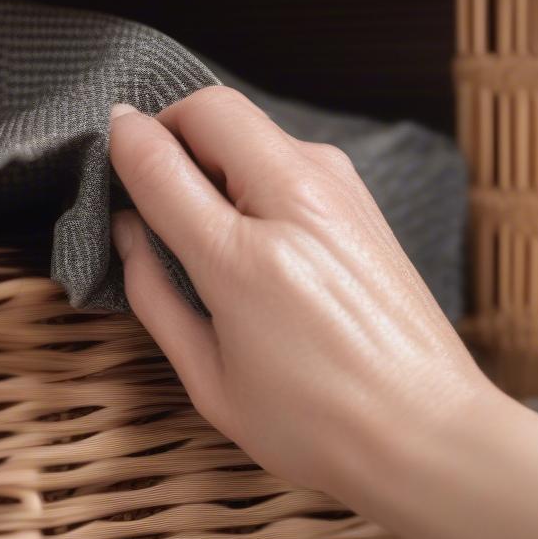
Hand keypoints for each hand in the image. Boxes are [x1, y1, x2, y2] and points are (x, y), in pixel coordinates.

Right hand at [109, 90, 496, 493]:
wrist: (428, 431)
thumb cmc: (317, 421)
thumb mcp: (210, 379)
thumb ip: (155, 294)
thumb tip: (128, 230)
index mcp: (246, 255)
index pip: (158, 155)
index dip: (121, 144)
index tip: (109, 157)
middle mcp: (300, 199)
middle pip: (212, 107)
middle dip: (171, 132)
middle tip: (157, 192)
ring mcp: (342, 191)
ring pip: (255, 127)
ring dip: (217, 153)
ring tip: (210, 224)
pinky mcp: (365, 201)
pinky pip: (291, 156)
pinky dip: (256, 172)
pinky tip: (259, 235)